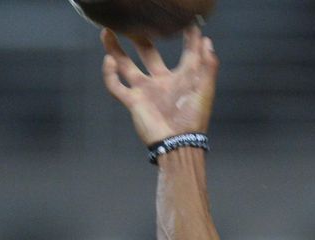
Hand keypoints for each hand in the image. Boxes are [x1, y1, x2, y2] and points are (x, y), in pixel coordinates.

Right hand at [101, 26, 217, 144]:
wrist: (178, 143)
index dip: (188, 38)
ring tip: (107, 31)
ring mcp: (145, 91)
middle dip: (141, 39)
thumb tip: (207, 40)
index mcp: (182, 79)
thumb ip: (208, 65)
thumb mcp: (204, 90)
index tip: (187, 22)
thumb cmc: (193, 118)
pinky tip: (109, 60)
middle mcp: (161, 82)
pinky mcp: (133, 102)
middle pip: (148, 55)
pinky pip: (115, 85)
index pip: (185, 54)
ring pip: (125, 65)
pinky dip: (109, 73)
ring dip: (115, 49)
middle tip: (134, 22)